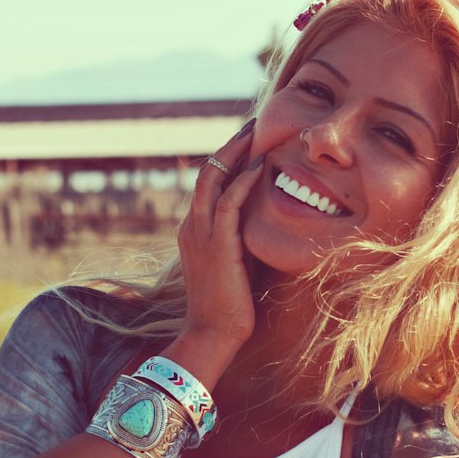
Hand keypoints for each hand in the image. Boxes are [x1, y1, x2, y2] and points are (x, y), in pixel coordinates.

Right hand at [174, 121, 263, 372]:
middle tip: (253, 124)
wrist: (213, 334)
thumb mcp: (237, 263)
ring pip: (213, 178)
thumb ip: (244, 239)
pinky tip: (260, 165)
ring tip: (257, 131)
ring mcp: (201, 234)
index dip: (228, 160)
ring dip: (236, 152)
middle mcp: (192, 226)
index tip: (249, 142)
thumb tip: (266, 223)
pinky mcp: (217, 245)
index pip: (209, 184)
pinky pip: (227, 202)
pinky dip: (243, 181)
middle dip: (230, 145)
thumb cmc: (229, 306)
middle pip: (208, 171)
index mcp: (194, 231)